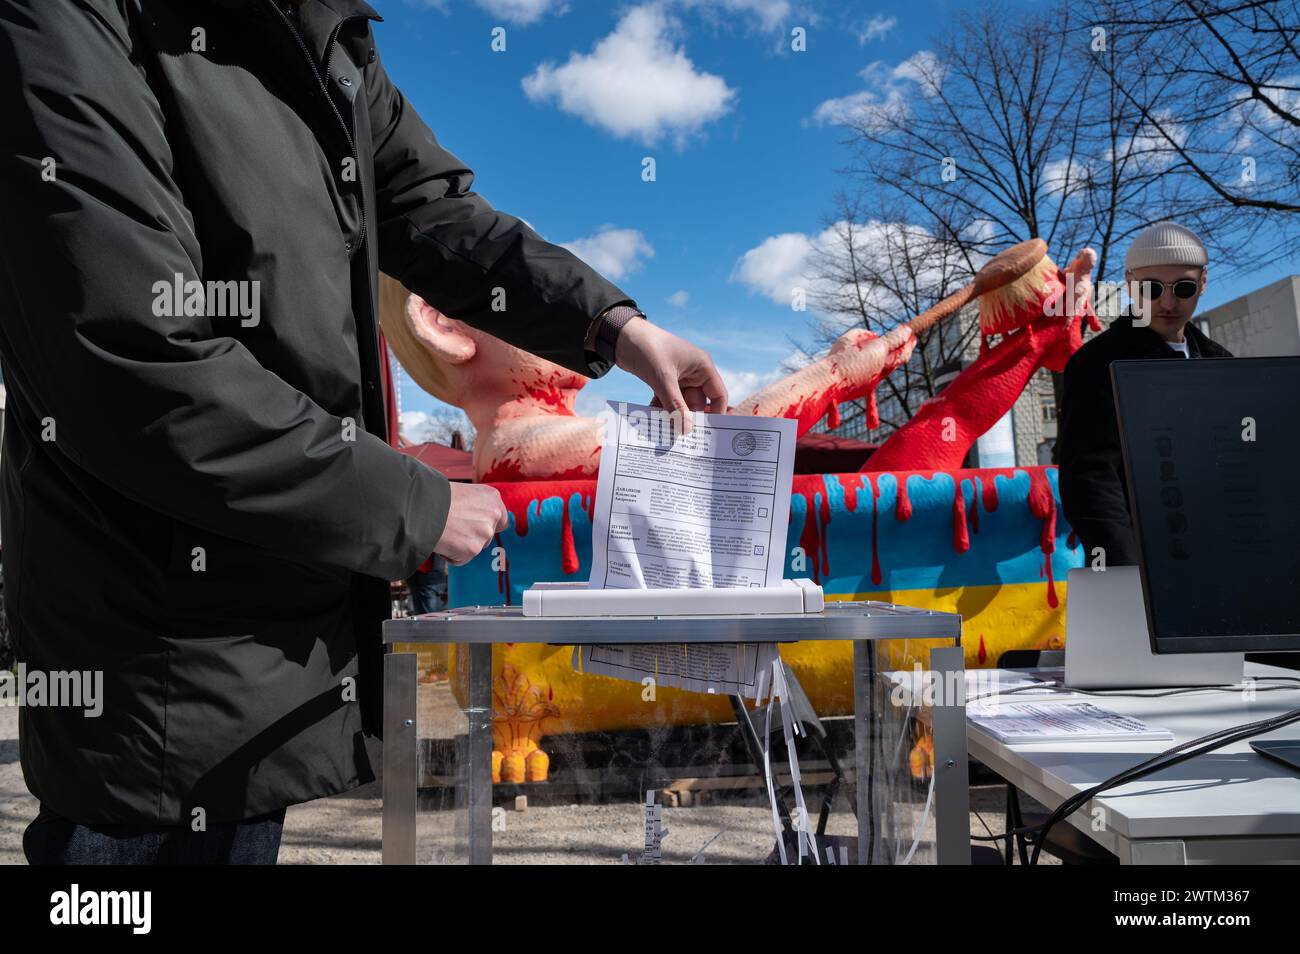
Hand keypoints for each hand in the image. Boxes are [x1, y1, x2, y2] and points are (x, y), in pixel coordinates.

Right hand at [433, 482, 507, 565]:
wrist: (420, 507)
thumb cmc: (435, 497)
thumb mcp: (462, 493)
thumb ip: (475, 507)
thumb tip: (474, 519)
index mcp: (492, 497)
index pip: (501, 519)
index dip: (487, 525)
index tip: (474, 526)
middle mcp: (493, 514)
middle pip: (488, 535)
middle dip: (472, 536)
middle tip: (453, 528)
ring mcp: (484, 533)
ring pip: (475, 547)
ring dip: (461, 545)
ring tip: (444, 531)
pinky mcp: (473, 549)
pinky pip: (461, 559)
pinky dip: (450, 554)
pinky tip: (441, 541)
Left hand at [614, 318, 727, 434]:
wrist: (621, 336)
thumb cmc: (648, 349)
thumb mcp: (663, 379)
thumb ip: (675, 405)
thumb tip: (686, 430)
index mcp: (702, 367)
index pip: (718, 395)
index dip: (716, 414)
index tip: (709, 434)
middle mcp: (694, 372)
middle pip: (698, 403)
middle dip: (689, 419)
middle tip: (682, 438)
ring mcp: (679, 377)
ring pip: (681, 403)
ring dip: (673, 416)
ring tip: (666, 432)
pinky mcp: (664, 380)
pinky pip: (668, 400)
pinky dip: (662, 409)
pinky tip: (654, 420)